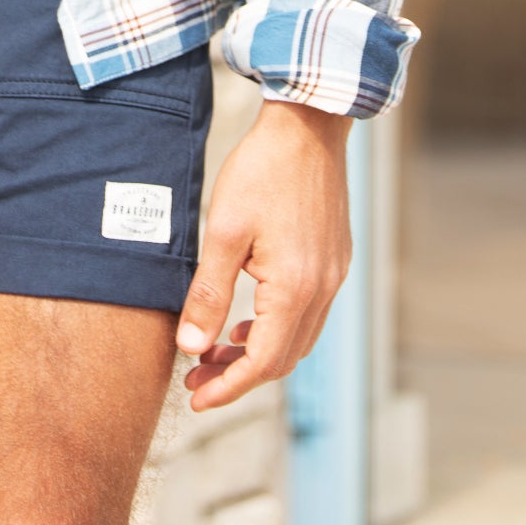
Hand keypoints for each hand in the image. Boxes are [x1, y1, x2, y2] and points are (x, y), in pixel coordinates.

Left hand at [176, 100, 351, 411]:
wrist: (308, 126)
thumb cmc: (261, 172)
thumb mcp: (224, 231)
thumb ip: (208, 293)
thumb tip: (190, 347)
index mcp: (295, 289)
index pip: (263, 363)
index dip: (228, 387)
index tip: (195, 398)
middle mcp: (322, 290)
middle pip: (283, 359)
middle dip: (239, 375)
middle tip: (196, 377)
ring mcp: (333, 276)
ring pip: (298, 339)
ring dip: (258, 353)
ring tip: (215, 350)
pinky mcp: (335, 261)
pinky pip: (308, 314)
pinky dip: (277, 328)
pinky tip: (249, 318)